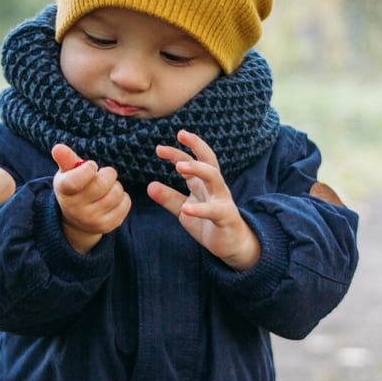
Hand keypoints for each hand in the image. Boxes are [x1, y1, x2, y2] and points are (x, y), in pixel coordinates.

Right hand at [51, 143, 130, 253]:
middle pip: (102, 183)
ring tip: (106, 189)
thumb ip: (65, 159)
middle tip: (102, 175)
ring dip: (115, 186)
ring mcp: (91, 220)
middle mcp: (75, 209)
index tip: (92, 166)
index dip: (88, 169)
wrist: (76, 218)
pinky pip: (125, 204)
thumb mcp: (67, 172)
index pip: (75, 181)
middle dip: (107, 174)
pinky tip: (112, 199)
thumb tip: (58, 148)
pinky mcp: (107, 226)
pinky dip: (123, 197)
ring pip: (116, 193)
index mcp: (64, 191)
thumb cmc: (74, 186)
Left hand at [147, 130, 260, 271]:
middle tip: (180, 135)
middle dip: (196, 146)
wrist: (231, 245)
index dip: (177, 152)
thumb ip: (169, 198)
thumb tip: (150, 186)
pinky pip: (214, 210)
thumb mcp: (184, 209)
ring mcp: (222, 200)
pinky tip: (185, 209)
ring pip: (214, 177)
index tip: (159, 148)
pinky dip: (199, 209)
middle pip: (208, 160)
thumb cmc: (208, 224)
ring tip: (179, 166)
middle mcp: (214, 187)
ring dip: (198, 169)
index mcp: (204, 183)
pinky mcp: (226, 217)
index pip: (192, 161)